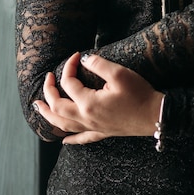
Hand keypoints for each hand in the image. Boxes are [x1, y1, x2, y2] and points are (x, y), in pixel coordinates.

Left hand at [33, 52, 163, 144]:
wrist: (155, 115)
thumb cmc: (139, 94)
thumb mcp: (119, 74)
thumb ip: (98, 64)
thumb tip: (83, 58)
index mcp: (88, 103)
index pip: (69, 83)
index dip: (69, 66)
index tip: (75, 55)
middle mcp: (86, 118)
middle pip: (57, 107)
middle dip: (48, 92)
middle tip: (47, 78)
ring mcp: (93, 128)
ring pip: (62, 125)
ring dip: (48, 115)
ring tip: (38, 107)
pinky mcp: (102, 133)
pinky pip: (80, 138)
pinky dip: (68, 138)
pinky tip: (63, 139)